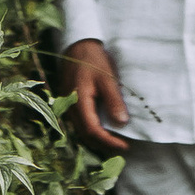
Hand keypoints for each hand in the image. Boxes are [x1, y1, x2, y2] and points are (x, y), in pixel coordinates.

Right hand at [62, 37, 130, 153]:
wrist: (77, 46)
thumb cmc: (93, 60)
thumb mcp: (107, 78)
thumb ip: (113, 100)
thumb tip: (122, 123)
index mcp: (79, 102)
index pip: (93, 131)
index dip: (109, 141)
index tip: (125, 146)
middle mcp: (71, 108)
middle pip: (86, 135)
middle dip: (103, 145)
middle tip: (122, 148)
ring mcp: (69, 106)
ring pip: (82, 131)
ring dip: (98, 140)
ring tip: (115, 142)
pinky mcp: (71, 104)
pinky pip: (81, 124)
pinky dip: (92, 131)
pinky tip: (104, 129)